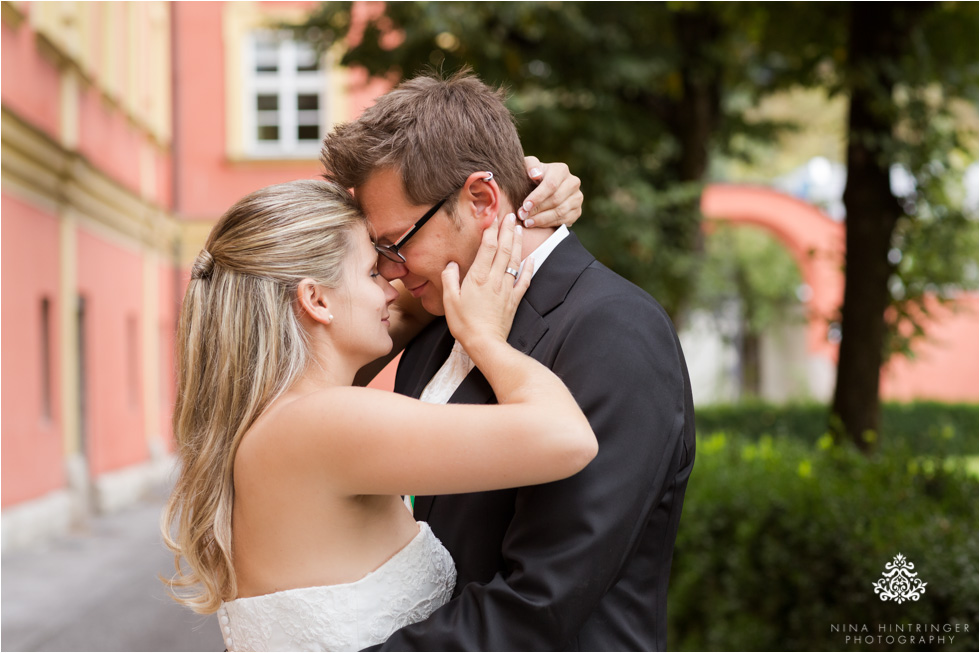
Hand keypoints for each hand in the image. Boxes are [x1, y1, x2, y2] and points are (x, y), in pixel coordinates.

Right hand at [442, 213, 533, 352]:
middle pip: (503, 249)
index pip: (487, 247)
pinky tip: (531, 259)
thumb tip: (451, 264)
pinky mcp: (514, 300)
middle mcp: (495, 279)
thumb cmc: (464, 323)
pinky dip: (529, 268)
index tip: (493, 217)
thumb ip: (450, 278)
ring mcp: (507, 289)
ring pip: (514, 260)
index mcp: (478, 277)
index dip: (491, 231)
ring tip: (519, 229)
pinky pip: (524, 280)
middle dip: (507, 230)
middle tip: (511, 215)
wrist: (485, 343)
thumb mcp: (450, 300)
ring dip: (517, 243)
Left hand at [520, 156, 583, 227]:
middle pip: (555, 200)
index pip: (551, 185)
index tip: (525, 205)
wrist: (542, 189)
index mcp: (561, 170)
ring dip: (541, 219)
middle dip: (537, 209)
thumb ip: (530, 165)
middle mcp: (573, 182)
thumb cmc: (533, 177)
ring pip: (560, 212)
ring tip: (527, 222)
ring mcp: (577, 198)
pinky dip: (548, 224)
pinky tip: (536, 224)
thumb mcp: (529, 167)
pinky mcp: (577, 211)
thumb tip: (535, 174)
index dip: (537, 197)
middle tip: (522, 215)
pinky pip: (564, 220)